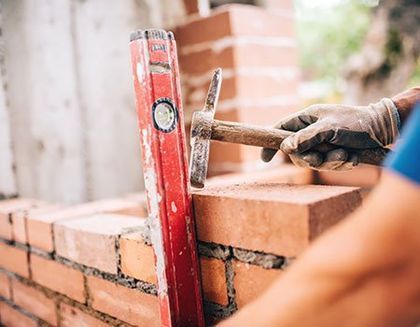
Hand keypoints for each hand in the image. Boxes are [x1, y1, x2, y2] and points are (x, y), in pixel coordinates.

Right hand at [261, 98, 399, 170]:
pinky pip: (329, 166)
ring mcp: (322, 143)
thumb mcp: (329, 128)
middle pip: (297, 153)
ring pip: (314, 162)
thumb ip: (306, 138)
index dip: (271, 144)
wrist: (382, 129)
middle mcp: (311, 132)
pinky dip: (341, 164)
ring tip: (345, 156)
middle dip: (311, 159)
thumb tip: (285, 148)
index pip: (280, 130)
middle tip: (321, 159)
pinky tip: (353, 158)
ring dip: (330, 162)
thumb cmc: (355, 122)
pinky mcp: (333, 153)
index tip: (264, 160)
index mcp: (306, 119)